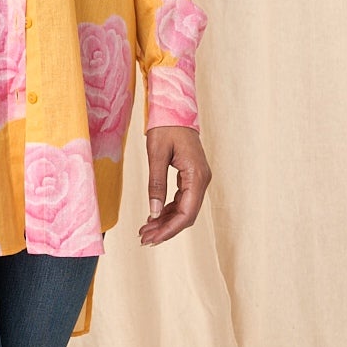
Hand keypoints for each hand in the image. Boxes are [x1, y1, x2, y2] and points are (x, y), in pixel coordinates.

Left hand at [139, 126, 210, 245]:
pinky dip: (167, 210)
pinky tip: (153, 217)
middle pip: (186, 215)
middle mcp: (202, 180)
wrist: (174, 108)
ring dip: (165, 222)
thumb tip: (154, 212)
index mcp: (196, 175)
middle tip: (144, 239)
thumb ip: (156, 184)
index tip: (151, 238)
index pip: (186, 212)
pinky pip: (182, 200)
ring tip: (145, 231)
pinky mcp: (191, 177)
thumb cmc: (166, 127)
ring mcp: (198, 179)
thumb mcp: (156, 154)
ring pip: (184, 209)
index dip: (169, 229)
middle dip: (166, 229)